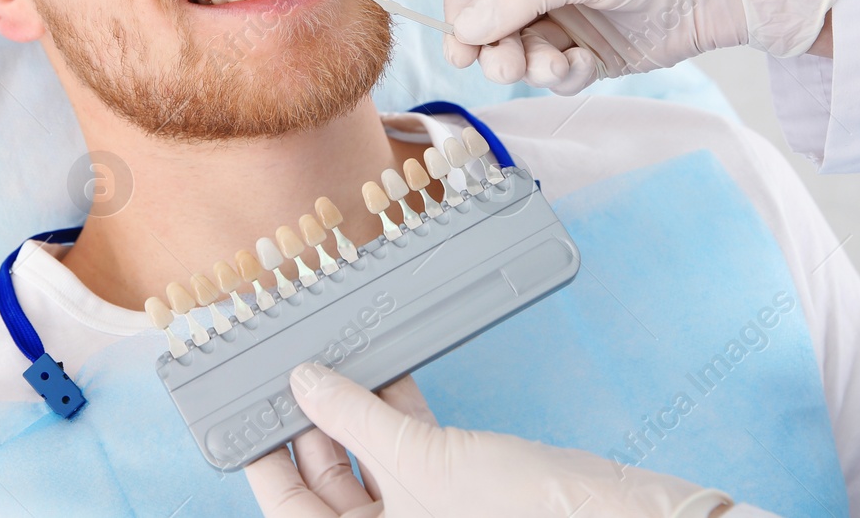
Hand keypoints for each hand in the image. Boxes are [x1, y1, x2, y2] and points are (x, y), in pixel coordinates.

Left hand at [246, 363, 734, 517]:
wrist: (613, 517)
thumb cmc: (516, 512)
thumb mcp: (417, 457)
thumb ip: (351, 416)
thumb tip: (304, 382)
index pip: (291, 512)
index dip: (265, 461)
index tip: (246, 415)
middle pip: (326, 486)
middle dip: (310, 426)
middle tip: (289, 371)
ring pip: (369, 463)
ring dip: (353, 410)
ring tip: (332, 358)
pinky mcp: (457, 492)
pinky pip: (409, 450)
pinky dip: (396, 411)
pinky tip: (384, 368)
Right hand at [443, 0, 839, 93]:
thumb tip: (464, 28)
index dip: (461, 14)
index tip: (463, 48)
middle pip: (491, 26)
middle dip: (493, 49)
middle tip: (505, 68)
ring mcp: (572, 20)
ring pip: (524, 55)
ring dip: (530, 67)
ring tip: (556, 67)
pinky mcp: (599, 54)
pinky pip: (561, 75)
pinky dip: (565, 77)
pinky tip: (585, 67)